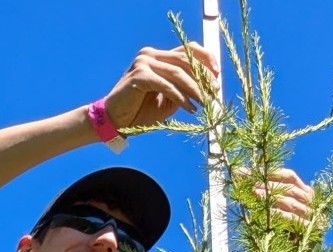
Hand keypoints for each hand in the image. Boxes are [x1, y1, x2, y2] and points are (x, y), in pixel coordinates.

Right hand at [101, 43, 218, 130]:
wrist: (114, 121)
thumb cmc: (139, 111)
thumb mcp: (168, 98)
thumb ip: (184, 88)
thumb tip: (209, 86)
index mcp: (157, 56)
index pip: (186, 50)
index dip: (205, 59)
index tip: (218, 75)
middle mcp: (150, 54)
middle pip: (185, 59)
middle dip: (203, 76)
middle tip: (215, 92)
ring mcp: (143, 63)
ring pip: (178, 73)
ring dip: (195, 89)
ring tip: (205, 102)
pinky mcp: (139, 76)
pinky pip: (167, 85)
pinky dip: (181, 98)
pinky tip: (190, 108)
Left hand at [251, 168, 315, 227]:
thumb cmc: (281, 231)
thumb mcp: (273, 209)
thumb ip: (264, 194)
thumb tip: (241, 178)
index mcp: (305, 192)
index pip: (289, 176)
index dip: (270, 172)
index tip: (248, 171)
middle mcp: (311, 202)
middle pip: (290, 187)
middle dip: (268, 183)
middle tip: (250, 181)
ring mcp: (312, 216)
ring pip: (291, 202)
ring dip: (272, 196)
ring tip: (255, 193)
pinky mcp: (310, 230)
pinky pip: (293, 219)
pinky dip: (279, 214)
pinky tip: (266, 211)